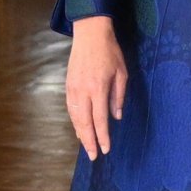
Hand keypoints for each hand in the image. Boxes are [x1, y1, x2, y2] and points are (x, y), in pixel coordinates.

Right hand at [65, 16, 127, 161]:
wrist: (90, 34)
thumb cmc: (110, 52)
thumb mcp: (122, 73)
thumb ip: (118, 96)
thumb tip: (117, 117)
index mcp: (98, 88)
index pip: (100, 119)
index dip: (103, 136)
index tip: (105, 149)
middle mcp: (83, 91)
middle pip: (85, 122)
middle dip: (89, 141)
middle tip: (93, 156)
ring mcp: (73, 88)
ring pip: (75, 117)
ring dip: (80, 134)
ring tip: (86, 146)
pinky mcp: (68, 85)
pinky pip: (70, 108)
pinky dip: (75, 121)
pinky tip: (79, 129)